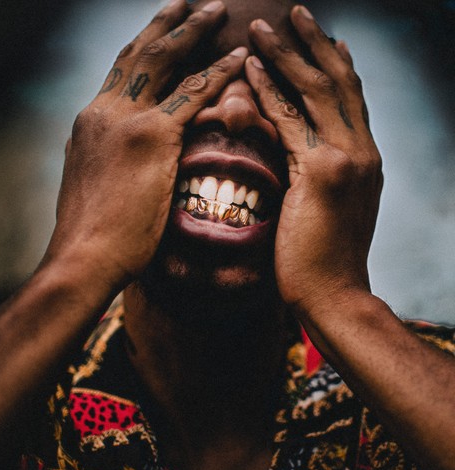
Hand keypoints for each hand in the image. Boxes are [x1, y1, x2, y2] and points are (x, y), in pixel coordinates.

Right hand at [45, 0, 246, 288]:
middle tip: (191, 1)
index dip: (144, 44)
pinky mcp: (151, 137)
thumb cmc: (90, 233)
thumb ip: (101, 157)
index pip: (121, 71)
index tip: (163, 26)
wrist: (84, 256)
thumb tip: (106, 154)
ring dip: (193, 30)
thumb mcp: (88, 182)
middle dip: (168, 21)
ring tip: (217, 10)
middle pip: (138, 52)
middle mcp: (104, 110)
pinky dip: (218, 71)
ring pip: (164, 59)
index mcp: (90, 121)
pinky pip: (191, 94)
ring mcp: (126, 120)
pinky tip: (239, 56)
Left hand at [245, 6, 382, 311]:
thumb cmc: (317, 263)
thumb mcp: (321, 210)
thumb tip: (293, 163)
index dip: (333, 65)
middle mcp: (362, 150)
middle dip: (314, 43)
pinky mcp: (323, 173)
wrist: (333, 297)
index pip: (349, 99)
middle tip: (294, 12)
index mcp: (363, 159)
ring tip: (263, 27)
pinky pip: (292, 120)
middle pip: (340, 81)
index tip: (318, 38)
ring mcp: (347, 159)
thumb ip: (310, 178)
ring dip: (289, 54)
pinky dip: (271, 91)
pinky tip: (251, 69)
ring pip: (319, 90)